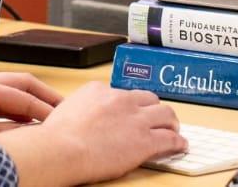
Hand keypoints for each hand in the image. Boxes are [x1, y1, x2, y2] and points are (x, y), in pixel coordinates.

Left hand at [0, 71, 62, 122]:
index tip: (64, 120)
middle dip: (43, 96)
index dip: (43, 108)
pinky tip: (16, 127)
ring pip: (5, 94)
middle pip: (17, 84)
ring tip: (48, 118)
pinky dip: (9, 113)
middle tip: (67, 111)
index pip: (19, 95)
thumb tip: (20, 134)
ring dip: (28, 104)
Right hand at [36, 82, 185, 183]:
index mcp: (99, 90)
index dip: (130, 105)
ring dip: (171, 121)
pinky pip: (170, 138)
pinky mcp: (145, 140)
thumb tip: (81, 117)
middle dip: (154, 108)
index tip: (131, 112)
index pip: (122, 93)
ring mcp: (135, 119)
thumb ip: (81, 109)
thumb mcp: (66, 109)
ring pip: (165, 114)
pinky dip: (177, 141)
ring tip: (173, 129)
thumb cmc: (57, 136)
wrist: (62, 148)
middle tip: (157, 118)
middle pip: (148, 98)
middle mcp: (121, 99)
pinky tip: (180, 144)